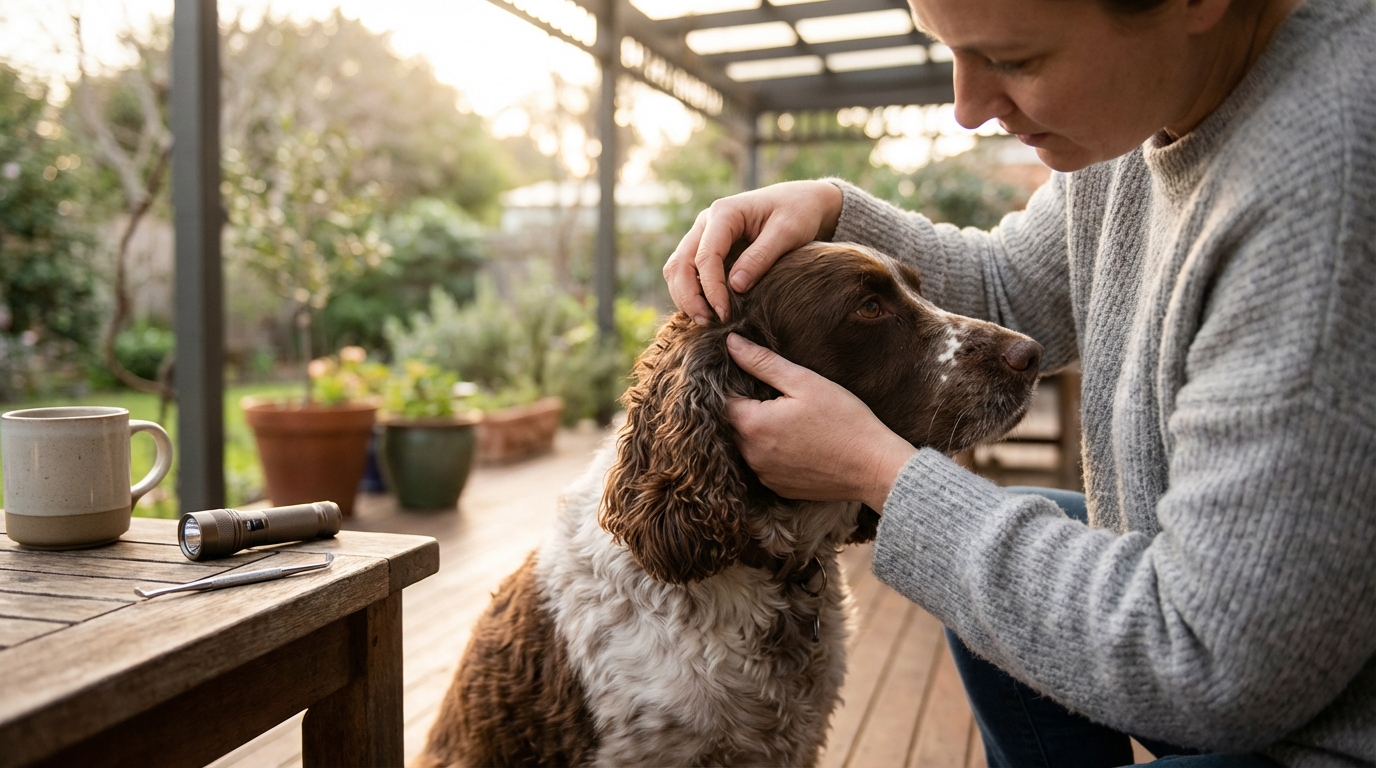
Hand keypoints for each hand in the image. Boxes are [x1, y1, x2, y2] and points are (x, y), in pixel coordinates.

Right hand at [664, 180, 843, 324]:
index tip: (725, 315)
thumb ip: (761, 257)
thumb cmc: (798, 213)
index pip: (705, 257)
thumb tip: (735, 286)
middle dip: (689, 297)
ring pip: (677, 269)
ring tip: (706, 322)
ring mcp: (703, 235)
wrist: (802, 201)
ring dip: (685, 297)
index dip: (711, 290)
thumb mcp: (787, 232)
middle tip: (707, 324)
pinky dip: (691, 293)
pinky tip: (708, 311)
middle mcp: (705, 223)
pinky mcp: (706, 248)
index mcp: (723, 213)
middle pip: (680, 264)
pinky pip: (687, 272)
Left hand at [725, 334, 916, 510]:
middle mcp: (750, 454)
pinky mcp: (778, 488)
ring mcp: (764, 474)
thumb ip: (762, 362)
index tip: (757, 378)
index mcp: (752, 425)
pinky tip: (797, 442)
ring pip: (748, 445)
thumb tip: (731, 342)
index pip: (724, 399)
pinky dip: (772, 452)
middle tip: (776, 396)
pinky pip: (764, 465)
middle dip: (747, 408)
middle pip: (734, 424)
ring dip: (759, 431)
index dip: (736, 384)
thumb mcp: (804, 381)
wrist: (873, 467)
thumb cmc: (843, 420)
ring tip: (788, 419)